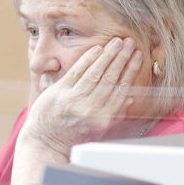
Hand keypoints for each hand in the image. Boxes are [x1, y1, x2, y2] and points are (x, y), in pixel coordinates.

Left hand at [18, 36, 143, 167]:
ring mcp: (74, 99)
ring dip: (108, 55)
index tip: (138, 56)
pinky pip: (77, 71)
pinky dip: (88, 59)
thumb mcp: (99, 130)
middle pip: (110, 78)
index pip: (121, 88)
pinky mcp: (60, 92)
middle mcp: (90, 109)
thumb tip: (131, 98)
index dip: (131, 70)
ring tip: (117, 41)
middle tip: (130, 43)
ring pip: (95, 72)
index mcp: (103, 119)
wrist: (45, 143)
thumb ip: (115, 114)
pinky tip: (97, 49)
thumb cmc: (74, 136)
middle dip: (122, 58)